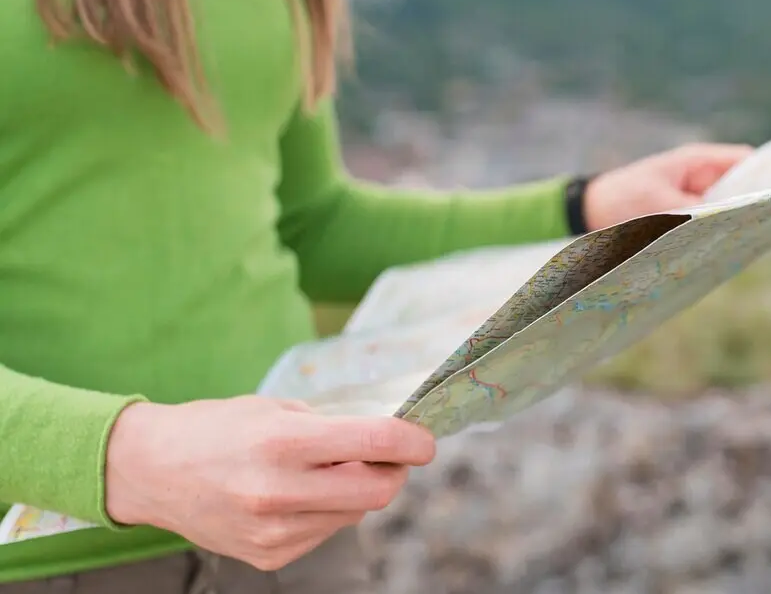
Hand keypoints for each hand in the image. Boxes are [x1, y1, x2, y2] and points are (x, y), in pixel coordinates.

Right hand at [105, 396, 434, 570]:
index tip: (425, 440)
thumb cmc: (218, 428)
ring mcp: (273, 531)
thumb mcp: (275, 409)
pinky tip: (298, 494)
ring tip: (326, 471)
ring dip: (357, 491)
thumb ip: (332, 428)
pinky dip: (326, 512)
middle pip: (378, 492)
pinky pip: (325, 532)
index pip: (375, 444)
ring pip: (355, 514)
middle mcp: (279, 491)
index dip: (413, 442)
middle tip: (387, 455)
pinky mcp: (267, 556)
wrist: (151, 471)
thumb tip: (389, 442)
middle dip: (394, 472)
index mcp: (283, 443)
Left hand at [582, 142, 752, 229]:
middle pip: (743, 188)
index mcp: (699, 162)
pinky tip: (730, 252)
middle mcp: (703, 179)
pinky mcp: (690, 220)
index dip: (769, 175)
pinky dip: (722, 236)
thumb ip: (692, 212)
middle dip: (758, 204)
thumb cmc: (623, 196)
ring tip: (756, 241)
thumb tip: (724, 224)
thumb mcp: (657, 204)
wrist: (591, 212)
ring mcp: (698, 200)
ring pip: (730, 210)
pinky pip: (714, 226)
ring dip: (739, 223)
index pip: (746, 162)